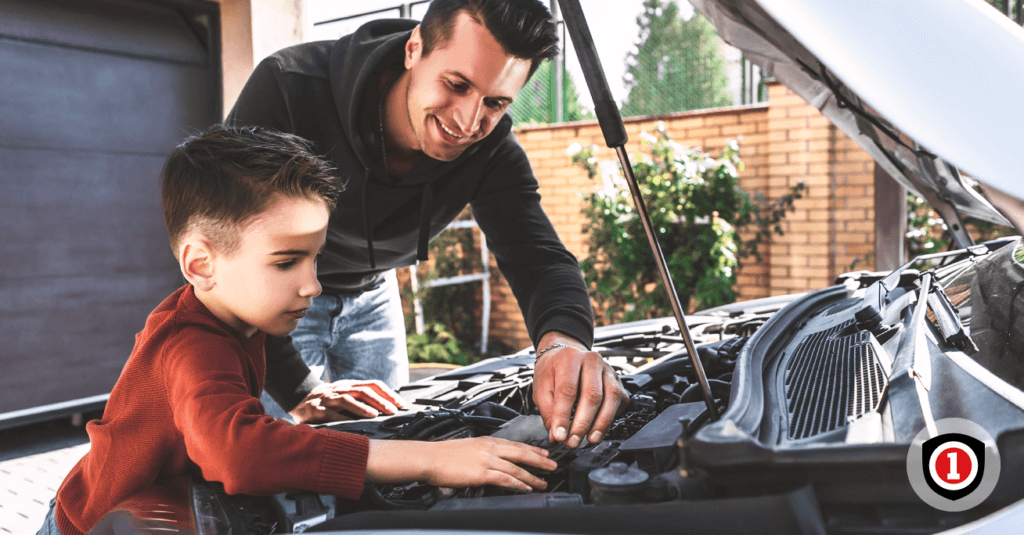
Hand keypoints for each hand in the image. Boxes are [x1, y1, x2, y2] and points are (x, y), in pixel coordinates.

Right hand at [288, 380, 407, 424]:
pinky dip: (341, 418)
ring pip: (347, 399)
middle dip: (380, 400)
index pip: (373, 384)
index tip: (400, 404)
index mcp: (350, 385)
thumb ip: (363, 400)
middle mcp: (341, 389)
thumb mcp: (347, 396)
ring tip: (375, 414)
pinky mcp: (316, 410)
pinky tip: (350, 424)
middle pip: (363, 391)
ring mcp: (328, 398)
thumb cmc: (329, 401)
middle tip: (392, 410)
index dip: (388, 393)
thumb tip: (388, 410)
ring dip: (362, 407)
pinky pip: (330, 413)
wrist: (300, 400)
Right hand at [366, 437, 556, 491]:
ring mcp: (487, 459)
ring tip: (543, 481)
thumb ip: (481, 453)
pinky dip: (519, 484)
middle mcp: (490, 447)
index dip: (532, 449)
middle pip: (521, 453)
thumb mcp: (467, 448)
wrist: (429, 458)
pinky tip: (526, 487)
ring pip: (517, 468)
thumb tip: (491, 463)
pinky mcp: (482, 472)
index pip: (515, 444)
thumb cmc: (443, 455)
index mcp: (486, 440)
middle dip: (540, 460)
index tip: (543, 453)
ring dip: (533, 476)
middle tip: (553, 465)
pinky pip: (506, 479)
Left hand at [532, 333, 628, 447]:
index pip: (567, 390)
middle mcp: (592, 361)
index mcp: (570, 359)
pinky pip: (619, 401)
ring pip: (611, 398)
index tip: (559, 435)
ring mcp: (608, 370)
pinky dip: (611, 419)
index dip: (563, 416)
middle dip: (583, 423)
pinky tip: (599, 429)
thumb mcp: (541, 387)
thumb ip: (547, 411)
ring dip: (601, 423)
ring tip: (590, 439)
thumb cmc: (553, 370)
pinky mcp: (618, 381)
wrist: (566, 355)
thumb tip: (555, 435)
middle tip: (573, 441)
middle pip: (592, 395)